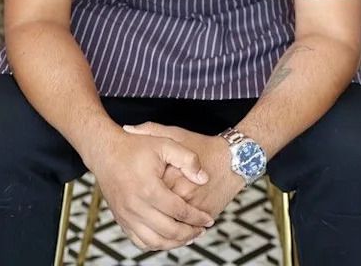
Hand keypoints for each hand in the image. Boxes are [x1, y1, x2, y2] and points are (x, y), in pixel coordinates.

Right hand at [90, 130, 215, 251]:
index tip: (209, 219)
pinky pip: (140, 242)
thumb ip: (188, 159)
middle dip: (189, 233)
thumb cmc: (135, 147)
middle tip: (202, 230)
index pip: (179, 211)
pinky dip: (156, 245)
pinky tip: (168, 238)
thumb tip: (204, 179)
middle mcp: (136, 206)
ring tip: (189, 237)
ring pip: (154, 242)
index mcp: (149, 189)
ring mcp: (126, 216)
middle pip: (169, 231)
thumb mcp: (165, 144)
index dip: (197, 217)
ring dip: (174, 243)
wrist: (106, 152)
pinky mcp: (121, 220)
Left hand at [123, 123, 245, 224]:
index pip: (146, 191)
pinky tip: (164, 228)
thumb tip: (127, 128)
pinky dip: (174, 233)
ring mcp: (196, 210)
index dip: (137, 190)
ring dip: (158, 227)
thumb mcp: (176, 134)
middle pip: (156, 212)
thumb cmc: (203, 145)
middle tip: (139, 204)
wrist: (234, 159)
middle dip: (145, 211)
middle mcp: (184, 196)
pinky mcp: (205, 217)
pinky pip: (186, 231)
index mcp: (172, 177)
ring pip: (170, 227)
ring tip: (149, 219)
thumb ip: (150, 130)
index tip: (134, 184)